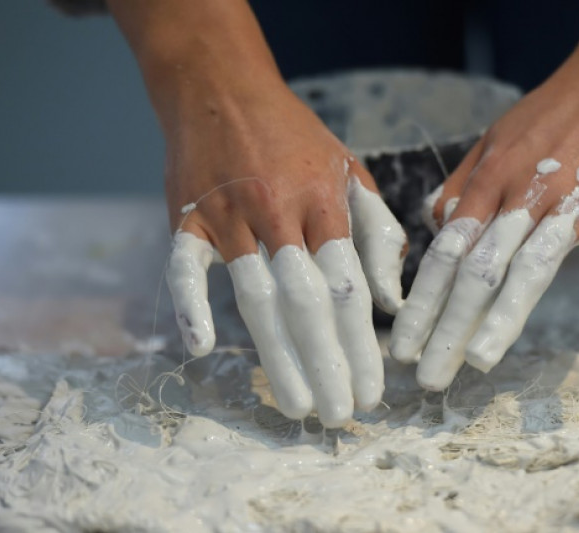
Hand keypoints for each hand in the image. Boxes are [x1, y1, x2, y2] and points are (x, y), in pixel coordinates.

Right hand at [109, 0, 405, 426]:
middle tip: (341, 415)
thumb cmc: (293, 139)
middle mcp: (280, 213)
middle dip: (328, 364)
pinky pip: (186, 266)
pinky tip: (203, 349)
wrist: (221, 88)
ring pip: (257, 295)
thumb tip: (392, 302)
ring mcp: (229, 216)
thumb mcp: (348, 173)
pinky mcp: (187, 218)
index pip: (349, 288)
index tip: (374, 392)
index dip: (362, 346)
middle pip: (308, 302)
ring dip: (277, 355)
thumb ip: (375, 234)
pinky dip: (191, 305)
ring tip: (298, 405)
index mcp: (324, 203)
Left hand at [390, 0, 578, 389]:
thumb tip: (435, 224)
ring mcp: (575, 200)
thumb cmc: (554, 111)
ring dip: (503, 315)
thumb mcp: (495, 138)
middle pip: (478, 269)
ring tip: (478, 360)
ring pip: (532, 263)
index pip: (447, 252)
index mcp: (492, 181)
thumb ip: (464, 185)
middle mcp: (525, 194)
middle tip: (427, 376)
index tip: (402, 345)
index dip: (422, 302)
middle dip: (447, 326)